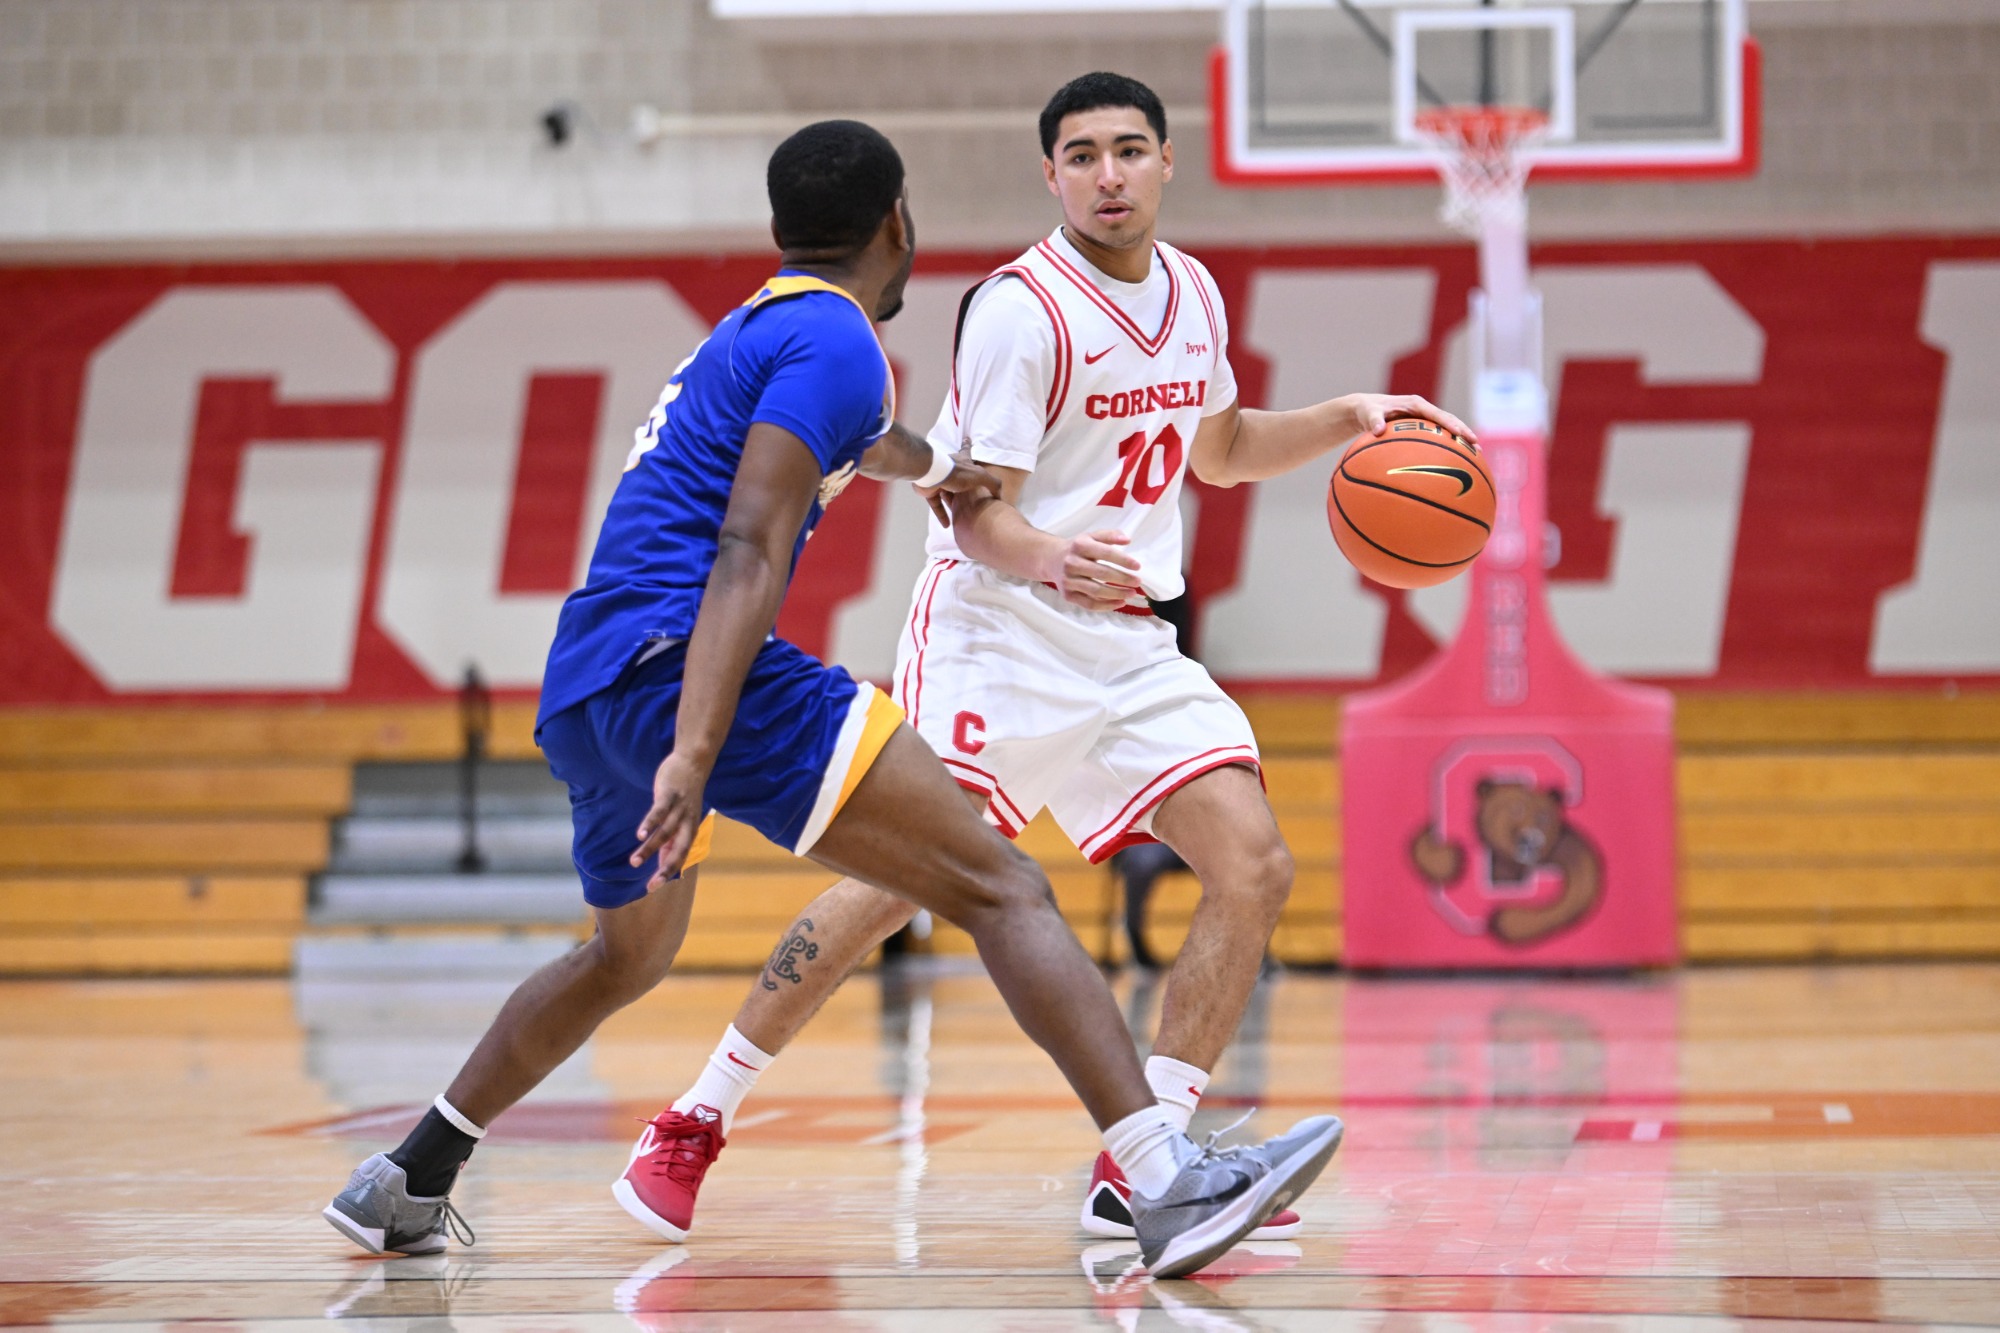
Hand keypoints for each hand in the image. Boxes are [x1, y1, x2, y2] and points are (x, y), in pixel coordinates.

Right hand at [630, 751, 709, 891]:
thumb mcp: (681, 819)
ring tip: (634, 862)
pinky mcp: (670, 794)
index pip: (680, 857)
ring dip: (649, 848)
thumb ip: (672, 839)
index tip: (651, 887)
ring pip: (665, 833)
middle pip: (679, 850)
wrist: (694, 762)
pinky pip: (660, 812)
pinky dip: (650, 824)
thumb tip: (662, 861)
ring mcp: (680, 808)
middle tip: (651, 885)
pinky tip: (639, 834)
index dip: (667, 873)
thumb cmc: (685, 794)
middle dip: (665, 869)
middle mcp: (687, 822)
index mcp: (689, 830)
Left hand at [915, 452, 1001, 526]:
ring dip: (951, 502)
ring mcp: (939, 480)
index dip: (968, 444)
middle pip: (957, 473)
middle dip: (961, 479)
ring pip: (946, 492)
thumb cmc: (957, 472)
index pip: (967, 450)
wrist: (932, 475)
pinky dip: (942, 515)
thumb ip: (994, 484)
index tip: (967, 438)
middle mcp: (951, 469)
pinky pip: (937, 505)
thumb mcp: (981, 476)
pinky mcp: (930, 491)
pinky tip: (948, 525)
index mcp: (962, 461)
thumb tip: (1000, 497)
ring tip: (959, 514)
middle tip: (967, 490)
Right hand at [1044, 530, 1142, 610]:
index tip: (1137, 566)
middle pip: (1102, 574)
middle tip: (1137, 582)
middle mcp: (1072, 563)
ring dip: (1117, 594)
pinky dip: (1106, 606)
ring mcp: (1068, 581)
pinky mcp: (1068, 595)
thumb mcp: (1091, 536)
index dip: (1123, 560)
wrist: (1051, 559)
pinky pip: (1089, 604)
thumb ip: (1110, 535)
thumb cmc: (1076, 548)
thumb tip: (1127, 540)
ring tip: (1131, 593)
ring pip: (1096, 591)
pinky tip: (1119, 602)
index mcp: (1080, 545)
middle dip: (1123, 579)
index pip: (1105, 553)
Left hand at [1349, 394, 1476, 444]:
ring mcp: (1425, 419)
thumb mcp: (1368, 413)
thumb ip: (1373, 420)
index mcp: (1415, 404)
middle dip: (1464, 432)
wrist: (1366, 409)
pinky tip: (1459, 461)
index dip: (1449, 424)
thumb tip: (1377, 431)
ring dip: (1462, 440)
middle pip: (1449, 420)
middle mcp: (1424, 410)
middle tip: (1476, 445)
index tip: (1460, 434)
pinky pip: (1440, 437)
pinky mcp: (1424, 428)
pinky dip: (1450, 446)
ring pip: (1448, 429)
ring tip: (1477, 455)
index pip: (1436, 414)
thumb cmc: (1367, 411)